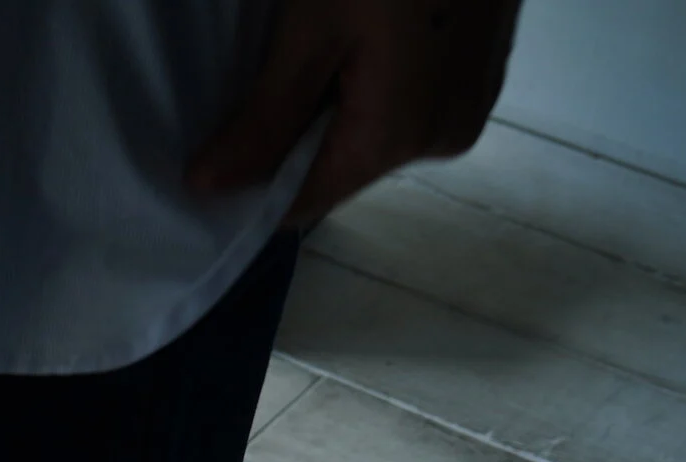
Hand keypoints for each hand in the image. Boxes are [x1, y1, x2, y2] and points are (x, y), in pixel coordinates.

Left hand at [189, 0, 522, 225]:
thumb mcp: (311, 32)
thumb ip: (264, 121)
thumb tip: (208, 188)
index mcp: (399, 138)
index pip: (304, 204)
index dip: (249, 191)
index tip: (205, 161)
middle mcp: (443, 137)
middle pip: (339, 168)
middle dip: (289, 142)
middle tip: (250, 90)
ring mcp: (470, 103)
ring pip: (371, 134)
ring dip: (329, 109)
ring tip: (303, 56)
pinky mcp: (481, 70)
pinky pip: (405, 101)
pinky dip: (368, 84)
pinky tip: (351, 40)